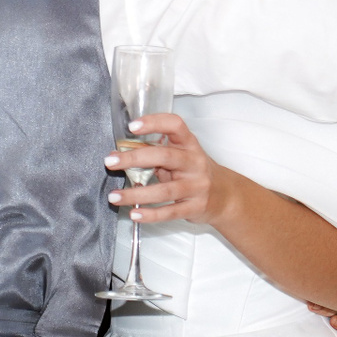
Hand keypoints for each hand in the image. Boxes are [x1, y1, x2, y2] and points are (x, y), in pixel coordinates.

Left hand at [103, 111, 231, 225]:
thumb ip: (154, 153)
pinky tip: (134, 214)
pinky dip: (150, 214)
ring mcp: (197, 186)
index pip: (175, 125)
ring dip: (136, 194)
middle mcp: (195, 163)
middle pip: (165, 156)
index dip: (154, 122)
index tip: (132, 126)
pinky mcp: (195, 207)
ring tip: (114, 197)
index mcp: (189, 144)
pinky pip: (170, 212)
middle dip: (135, 158)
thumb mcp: (180, 156)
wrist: (225, 196)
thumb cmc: (194, 171)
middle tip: (110, 162)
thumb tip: (118, 155)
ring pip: (165, 190)